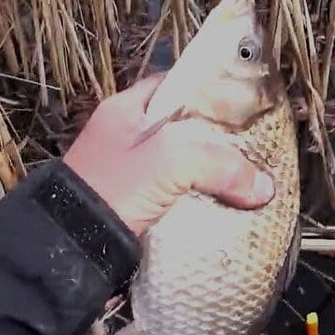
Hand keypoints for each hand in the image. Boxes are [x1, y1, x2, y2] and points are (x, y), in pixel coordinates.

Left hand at [63, 74, 275, 235]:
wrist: (71, 248)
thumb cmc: (114, 188)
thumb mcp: (169, 161)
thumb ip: (219, 164)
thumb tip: (263, 186)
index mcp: (125, 110)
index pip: (174, 86)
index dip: (209, 91)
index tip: (243, 105)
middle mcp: (125, 136)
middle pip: (182, 128)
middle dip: (216, 140)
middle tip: (253, 148)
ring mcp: (127, 173)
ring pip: (180, 165)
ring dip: (208, 174)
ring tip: (246, 179)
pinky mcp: (132, 205)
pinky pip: (173, 194)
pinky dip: (196, 199)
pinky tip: (222, 206)